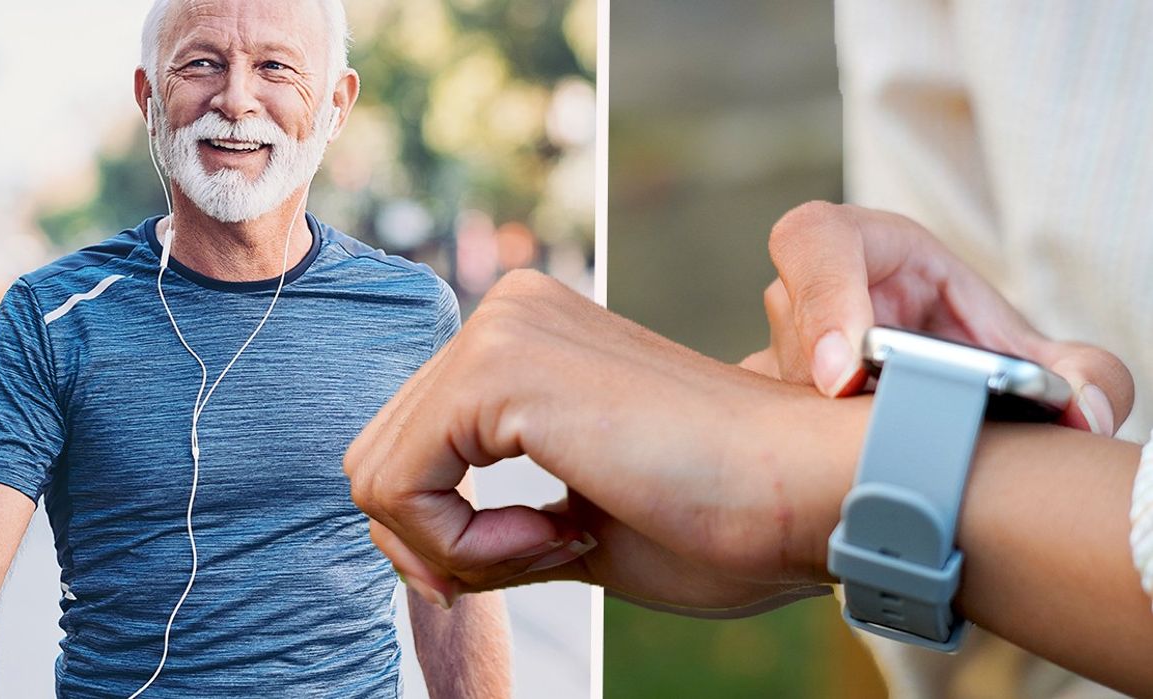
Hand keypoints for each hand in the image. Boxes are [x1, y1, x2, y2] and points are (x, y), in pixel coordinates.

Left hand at [344, 271, 863, 610]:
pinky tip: (558, 535)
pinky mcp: (499, 367)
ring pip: (377, 476)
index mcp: (525, 337)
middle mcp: (504, 312)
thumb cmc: (725, 515)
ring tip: (563, 540)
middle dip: (440, 543)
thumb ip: (493, 526)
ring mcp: (499, 329)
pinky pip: (396, 486)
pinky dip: (459, 545)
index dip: (446, 537)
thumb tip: (418, 555)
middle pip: (380, 460)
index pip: (412, 450)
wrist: (818, 489)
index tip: (539, 553)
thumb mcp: (578, 528)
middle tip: (545, 554)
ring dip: (457, 546)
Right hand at [740, 201, 1133, 434]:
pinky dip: (805, 464)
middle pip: (796, 339)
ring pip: (776, 395)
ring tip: (887, 464)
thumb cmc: (960, 337)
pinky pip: (766, 435)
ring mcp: (773, 350)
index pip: (815, 243)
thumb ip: (1079, 370)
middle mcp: (798, 293)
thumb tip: (1086, 415)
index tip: (844, 376)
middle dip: (836, 396)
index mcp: (855, 242)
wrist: (925, 363)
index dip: (826, 302)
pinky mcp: (760, 404)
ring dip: (827, 436)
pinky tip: (853, 486)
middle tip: (883, 442)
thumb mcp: (1021, 340)